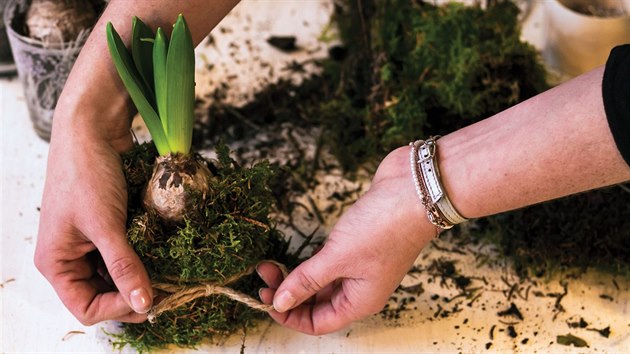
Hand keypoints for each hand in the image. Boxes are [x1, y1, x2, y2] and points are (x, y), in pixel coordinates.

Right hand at [35, 130, 152, 324]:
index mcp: (57, 263)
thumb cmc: (86, 174)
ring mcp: (91, 242)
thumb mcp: (106, 224)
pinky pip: (127, 253)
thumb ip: (124, 265)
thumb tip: (144, 304)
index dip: (118, 308)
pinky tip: (163, 255)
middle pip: (104, 294)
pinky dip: (144, 257)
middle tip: (168, 290)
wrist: (93, 129)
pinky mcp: (110, 228)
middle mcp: (72, 257)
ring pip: (119, 275)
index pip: (86, 307)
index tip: (150, 298)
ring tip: (169, 274)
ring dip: (142, 277)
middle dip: (134, 294)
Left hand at [257, 146, 437, 334]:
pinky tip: (295, 253)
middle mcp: (360, 287)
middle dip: (288, 293)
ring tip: (269, 264)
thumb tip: (279, 303)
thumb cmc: (384, 227)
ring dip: (295, 275)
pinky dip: (309, 260)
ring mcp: (360, 264)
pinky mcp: (357, 243)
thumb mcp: (337, 257)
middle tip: (263, 275)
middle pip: (317, 302)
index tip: (265, 300)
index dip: (290, 316)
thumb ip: (306, 280)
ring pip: (321, 280)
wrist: (415, 189)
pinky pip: (328, 260)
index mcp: (360, 301)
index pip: (319, 323)